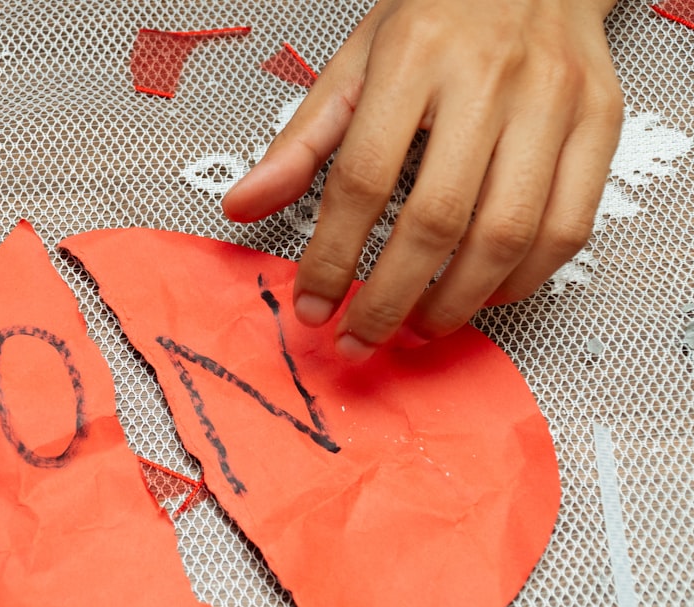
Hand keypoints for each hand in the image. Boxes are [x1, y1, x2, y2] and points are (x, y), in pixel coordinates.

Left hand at [223, 0, 622, 360]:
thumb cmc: (439, 17)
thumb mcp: (355, 64)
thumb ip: (301, 141)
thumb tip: (241, 206)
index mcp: (414, 57)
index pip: (363, 178)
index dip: (333, 256)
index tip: (313, 305)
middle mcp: (490, 79)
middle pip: (438, 218)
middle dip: (391, 298)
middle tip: (362, 337)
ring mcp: (555, 102)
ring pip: (509, 233)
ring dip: (457, 302)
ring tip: (417, 327)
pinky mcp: (601, 122)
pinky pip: (568, 226)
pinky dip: (522, 279)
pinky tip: (481, 294)